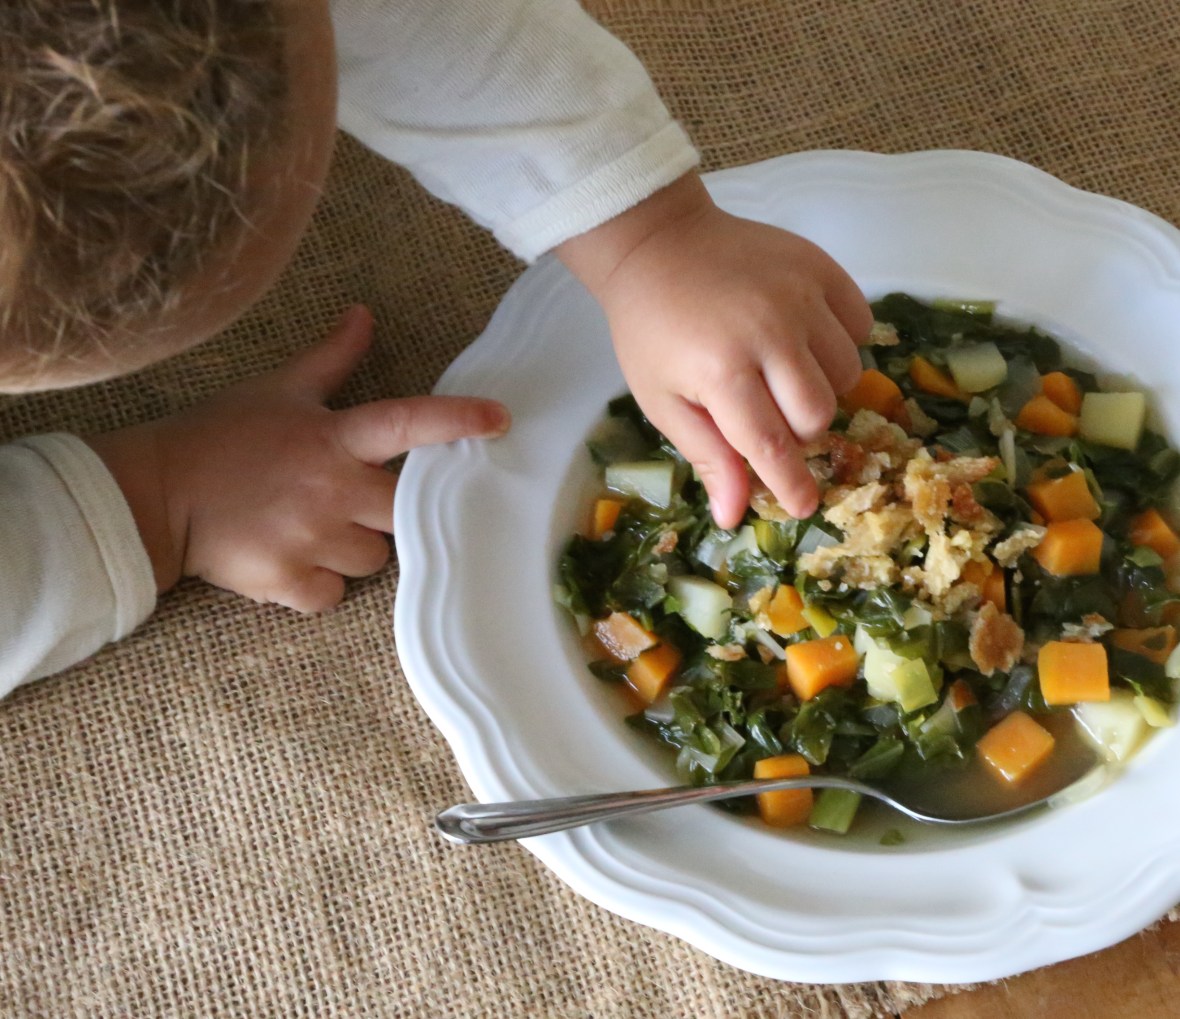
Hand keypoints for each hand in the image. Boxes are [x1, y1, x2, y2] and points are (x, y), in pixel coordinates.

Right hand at [88, 306, 508, 610]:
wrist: (156, 494)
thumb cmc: (221, 437)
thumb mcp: (279, 389)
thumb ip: (332, 358)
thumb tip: (364, 314)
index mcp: (333, 437)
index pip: (407, 423)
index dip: (457, 421)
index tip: (500, 420)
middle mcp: (329, 489)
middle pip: (404, 512)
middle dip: (388, 510)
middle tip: (350, 499)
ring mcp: (309, 538)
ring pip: (374, 559)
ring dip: (354, 547)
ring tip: (312, 527)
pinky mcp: (286, 580)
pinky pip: (333, 595)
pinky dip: (320, 584)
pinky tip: (293, 559)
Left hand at [557, 173, 871, 526]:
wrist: (658, 244)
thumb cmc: (653, 331)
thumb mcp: (663, 401)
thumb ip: (707, 455)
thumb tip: (734, 516)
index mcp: (722, 370)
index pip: (771, 445)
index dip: (791, 484)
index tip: (804, 507)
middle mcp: (769, 331)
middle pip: (818, 414)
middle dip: (798, 431)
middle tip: (768, 414)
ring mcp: (801, 294)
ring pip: (847, 374)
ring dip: (820, 389)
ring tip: (784, 374)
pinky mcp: (821, 267)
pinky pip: (860, 326)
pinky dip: (840, 343)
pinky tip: (805, 339)